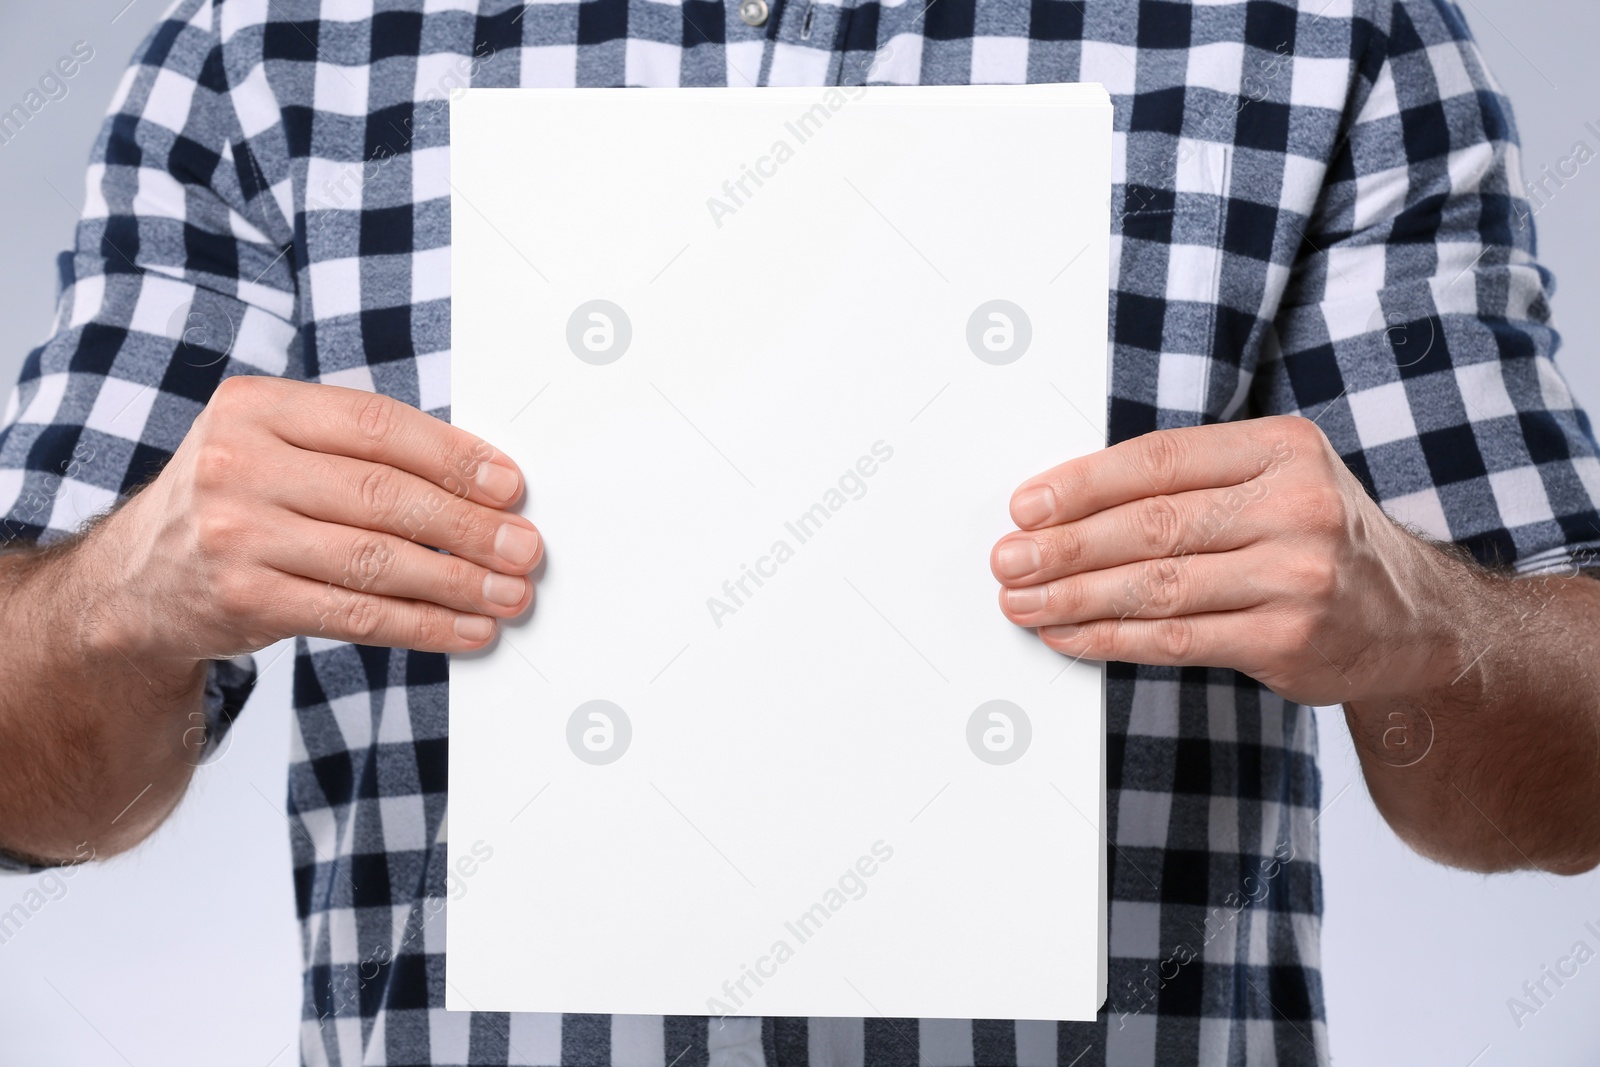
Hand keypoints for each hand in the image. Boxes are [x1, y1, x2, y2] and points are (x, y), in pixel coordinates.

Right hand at [86, 376, 541, 660]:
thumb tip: (479, 482)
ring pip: (375, 560)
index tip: (509, 485)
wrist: (137, 582)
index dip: (453, 456)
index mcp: (255, 408)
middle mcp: (239, 466)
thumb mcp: (273, 446)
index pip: (375, 425)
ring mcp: (237, 537)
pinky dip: (422, 625)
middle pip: (382, 495)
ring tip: (509, 593)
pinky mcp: (247, 601)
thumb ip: (357, 449)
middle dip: (468, 525)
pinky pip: (355, 615)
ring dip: (457, 582)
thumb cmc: (235, 501)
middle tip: (524, 547)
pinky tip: (466, 630)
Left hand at [990, 415, 1464, 705]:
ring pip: (1157, 586)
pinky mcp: (1287, 641)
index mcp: (1283, 448)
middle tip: (1007, 559)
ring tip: (1021, 601)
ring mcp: (1297, 577)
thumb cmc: (1316, 539)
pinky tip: (1069, 635)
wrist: (1412, 620)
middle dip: (1065, 546)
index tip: (1025, 505)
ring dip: (1075, 598)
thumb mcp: (1273, 481)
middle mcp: (1297, 507)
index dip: (1082, 484)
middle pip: (1152, 525)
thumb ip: (1189, 482)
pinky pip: (1177, 639)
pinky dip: (1111, 639)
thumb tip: (1065, 503)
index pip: (1160, 460)